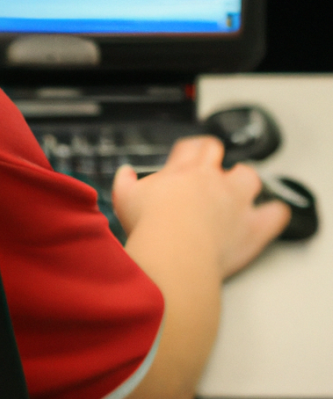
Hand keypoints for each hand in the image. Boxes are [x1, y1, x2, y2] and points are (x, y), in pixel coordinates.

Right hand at [112, 136, 290, 279]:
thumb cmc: (149, 225)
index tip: (188, 155)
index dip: (191, 149)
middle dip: (215, 157)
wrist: (174, 252)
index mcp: (182, 170)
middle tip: (211, 169)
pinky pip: (274, 213)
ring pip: (248, 176)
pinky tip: (271, 214)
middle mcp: (211, 179)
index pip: (192, 146)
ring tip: (238, 190)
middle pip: (218, 152)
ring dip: (244, 180)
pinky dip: (274, 213)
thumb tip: (125, 173)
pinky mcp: (252, 227)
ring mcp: (235, 201)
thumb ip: (124, 181)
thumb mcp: (125, 197)